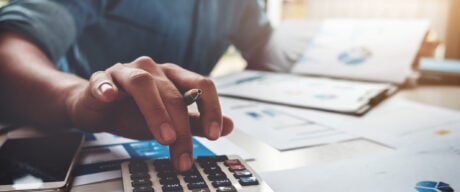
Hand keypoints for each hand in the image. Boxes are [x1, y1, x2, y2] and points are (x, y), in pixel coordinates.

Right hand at [66, 56, 232, 170]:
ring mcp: (125, 72)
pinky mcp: (100, 80)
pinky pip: (103, 81)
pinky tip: (110, 96)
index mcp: (173, 76)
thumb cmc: (135, 112)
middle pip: (173, 93)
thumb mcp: (170, 121)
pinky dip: (107, 87)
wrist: (98, 108)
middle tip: (184, 155)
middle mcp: (153, 70)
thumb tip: (230, 126)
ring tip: (164, 137)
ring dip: (156, 111)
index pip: (201, 85)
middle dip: (182, 128)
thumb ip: (197, 123)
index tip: (215, 134)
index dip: (211, 108)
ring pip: (143, 84)